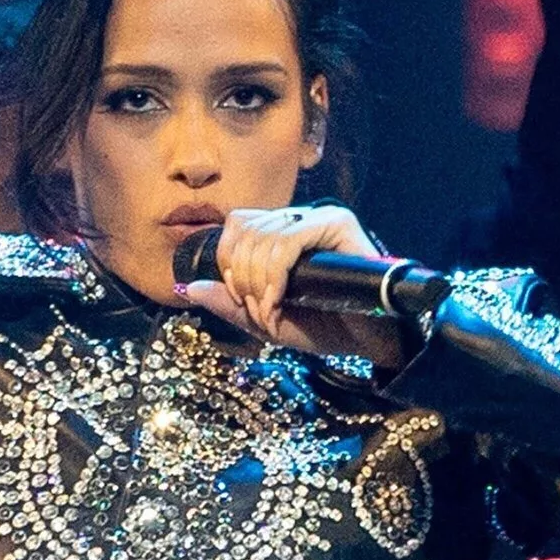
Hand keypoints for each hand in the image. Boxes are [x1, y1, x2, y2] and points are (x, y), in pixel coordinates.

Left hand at [180, 205, 407, 367]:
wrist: (369, 341)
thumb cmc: (325, 328)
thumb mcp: (265, 321)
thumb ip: (228, 304)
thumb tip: (189, 288)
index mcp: (282, 232)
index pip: (236, 225)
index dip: (228, 263)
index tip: (242, 299)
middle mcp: (300, 218)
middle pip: (244, 231)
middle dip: (241, 280)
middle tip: (259, 311)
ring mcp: (320, 218)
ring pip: (263, 237)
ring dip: (258, 284)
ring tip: (273, 312)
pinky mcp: (339, 225)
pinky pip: (288, 241)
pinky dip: (275, 276)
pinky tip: (280, 300)